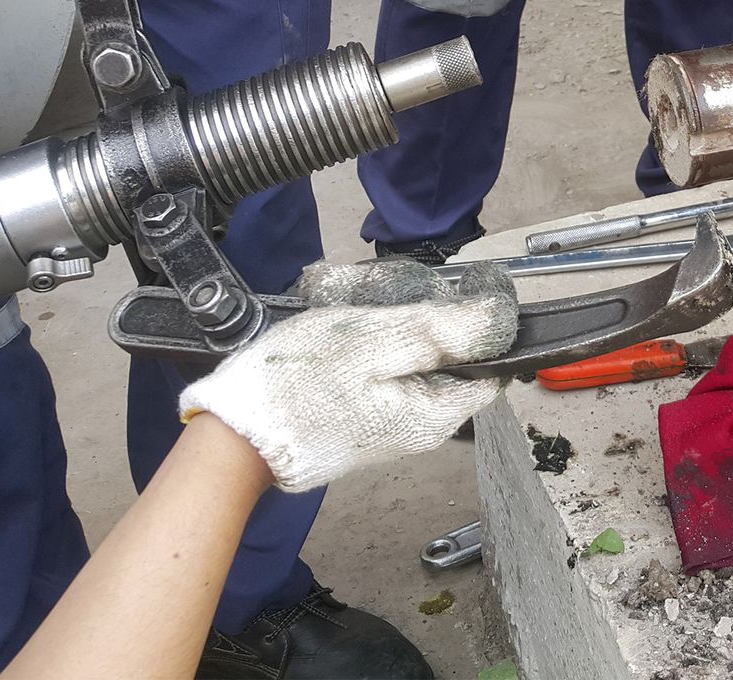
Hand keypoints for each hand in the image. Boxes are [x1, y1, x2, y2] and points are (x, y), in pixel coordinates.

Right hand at [179, 260, 518, 491]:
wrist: (235, 438)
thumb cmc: (302, 387)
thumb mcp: (378, 343)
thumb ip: (442, 333)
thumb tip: (497, 319)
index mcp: (438, 414)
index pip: (490, 365)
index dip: (479, 325)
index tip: (452, 293)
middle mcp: (423, 427)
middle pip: (449, 360)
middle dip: (424, 323)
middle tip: (384, 300)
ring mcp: (391, 425)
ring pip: (411, 362)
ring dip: (388, 330)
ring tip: (351, 314)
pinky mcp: (362, 419)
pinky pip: (381, 373)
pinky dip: (366, 347)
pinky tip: (337, 335)